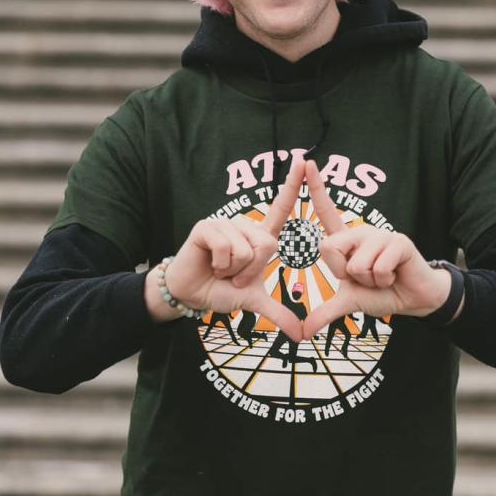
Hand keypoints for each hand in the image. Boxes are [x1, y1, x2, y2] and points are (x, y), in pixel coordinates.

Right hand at [159, 158, 305, 341]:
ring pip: (247, 249)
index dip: (293, 185)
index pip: (281, 207)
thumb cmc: (221, 290)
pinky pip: (227, 248)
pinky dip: (221, 265)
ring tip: (222, 270)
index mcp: (258, 236)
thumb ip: (278, 313)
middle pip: (267, 244)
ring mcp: (225, 224)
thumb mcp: (253, 302)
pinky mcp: (207, 227)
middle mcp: (245, 225)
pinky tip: (211, 264)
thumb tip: (301, 336)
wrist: (190, 294)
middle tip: (234, 275)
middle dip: (252, 271)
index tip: (305, 159)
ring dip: (235, 270)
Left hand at [300, 160, 451, 339]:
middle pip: (330, 249)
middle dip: (345, 274)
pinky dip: (383, 281)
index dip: (316, 186)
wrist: (415, 299)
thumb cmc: (382, 293)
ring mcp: (379, 234)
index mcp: (346, 240)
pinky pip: (375, 267)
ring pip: (354, 263)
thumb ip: (325, 313)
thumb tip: (303, 333)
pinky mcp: (397, 241)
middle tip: (365, 277)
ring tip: (381, 277)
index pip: (326, 211)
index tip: (305, 160)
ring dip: (368, 281)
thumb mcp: (349, 302)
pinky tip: (394, 275)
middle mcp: (359, 232)